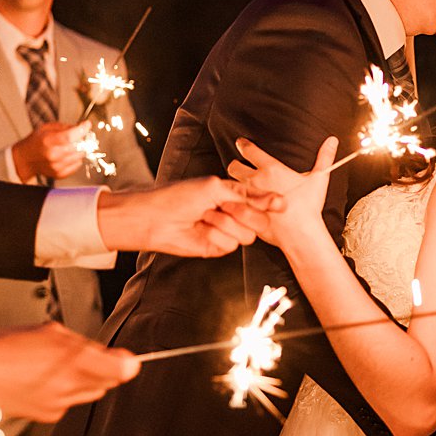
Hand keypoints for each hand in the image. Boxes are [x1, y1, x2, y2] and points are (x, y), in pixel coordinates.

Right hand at [0, 322, 139, 422]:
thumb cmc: (10, 346)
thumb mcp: (53, 332)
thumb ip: (87, 345)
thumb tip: (115, 357)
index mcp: (73, 359)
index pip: (120, 370)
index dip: (127, 363)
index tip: (128, 361)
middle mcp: (69, 385)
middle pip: (107, 383)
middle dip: (105, 371)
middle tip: (90, 359)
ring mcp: (60, 403)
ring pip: (90, 394)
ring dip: (86, 383)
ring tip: (62, 368)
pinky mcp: (50, 415)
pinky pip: (70, 404)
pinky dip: (66, 394)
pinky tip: (49, 382)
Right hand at [12, 121, 87, 182]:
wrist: (26, 159)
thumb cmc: (37, 141)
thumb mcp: (47, 128)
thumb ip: (65, 127)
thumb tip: (82, 127)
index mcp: (48, 141)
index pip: (70, 136)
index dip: (82, 129)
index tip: (87, 124)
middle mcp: (53, 155)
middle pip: (78, 146)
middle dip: (82, 139)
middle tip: (79, 135)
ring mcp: (57, 166)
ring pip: (80, 155)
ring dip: (80, 149)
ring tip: (72, 145)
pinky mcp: (60, 174)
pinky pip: (78, 164)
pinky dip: (76, 158)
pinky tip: (68, 154)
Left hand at [94, 177, 278, 257]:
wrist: (156, 217)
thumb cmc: (181, 196)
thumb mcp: (216, 187)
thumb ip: (248, 195)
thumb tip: (278, 200)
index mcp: (234, 195)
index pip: (263, 201)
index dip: (270, 202)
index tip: (277, 203)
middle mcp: (233, 214)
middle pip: (262, 222)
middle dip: (244, 214)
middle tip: (223, 206)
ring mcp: (226, 232)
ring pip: (247, 236)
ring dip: (225, 224)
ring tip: (204, 216)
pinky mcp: (217, 248)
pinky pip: (230, 245)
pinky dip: (215, 235)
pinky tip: (199, 229)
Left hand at [229, 135, 335, 252]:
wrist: (300, 233)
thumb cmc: (309, 206)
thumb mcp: (319, 179)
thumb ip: (324, 158)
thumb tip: (332, 140)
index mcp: (271, 169)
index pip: (249, 150)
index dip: (243, 145)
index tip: (241, 143)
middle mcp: (256, 180)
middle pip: (234, 166)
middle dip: (235, 165)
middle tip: (239, 167)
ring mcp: (248, 197)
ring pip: (230, 185)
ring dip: (233, 184)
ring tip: (239, 187)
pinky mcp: (245, 212)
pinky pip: (232, 204)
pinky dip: (233, 202)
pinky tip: (237, 204)